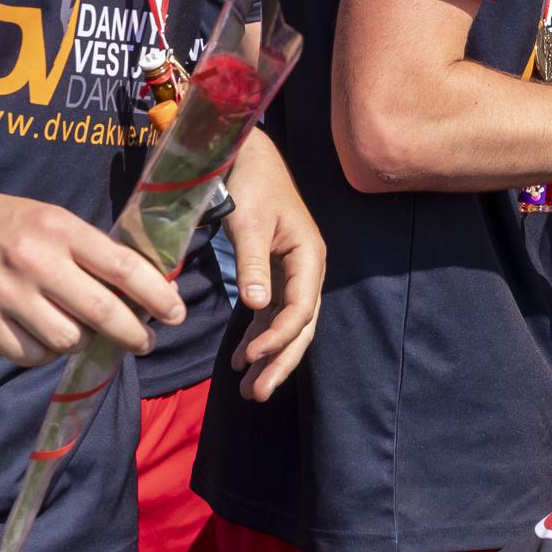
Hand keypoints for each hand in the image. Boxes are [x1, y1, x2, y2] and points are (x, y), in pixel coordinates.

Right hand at [0, 184, 186, 365]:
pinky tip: (48, 341)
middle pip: (101, 311)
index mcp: (61, 230)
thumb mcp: (54, 220)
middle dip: (134, 333)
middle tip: (147, 341)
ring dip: (85, 344)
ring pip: (66, 339)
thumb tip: (147, 288)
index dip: (157, 295)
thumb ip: (93, 252)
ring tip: (87, 335)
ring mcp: (5, 295)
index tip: (177, 313)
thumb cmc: (8, 224)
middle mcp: (35, 262)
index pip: (123, 267)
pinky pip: (30, 355)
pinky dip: (46, 354)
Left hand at [224, 130, 326, 399]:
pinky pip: (273, 314)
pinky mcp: (276, 274)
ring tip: (248, 388)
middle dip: (280, 361)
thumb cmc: (251, 184)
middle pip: (301, 326)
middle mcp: (308, 269)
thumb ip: (254, 264)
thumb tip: (258, 307)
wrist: (246, 158)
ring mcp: (294, 273)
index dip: (278, 338)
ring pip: (289, 325)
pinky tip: (242, 357)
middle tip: (255, 394)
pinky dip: (259, 336)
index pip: (301, 309)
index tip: (250, 358)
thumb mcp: (249, 222)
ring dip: (271, 356)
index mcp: (309, 256)